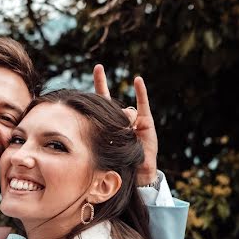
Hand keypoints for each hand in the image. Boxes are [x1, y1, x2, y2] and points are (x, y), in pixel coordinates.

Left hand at [93, 64, 157, 185]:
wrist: (137, 171)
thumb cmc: (118, 162)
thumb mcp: (104, 148)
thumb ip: (101, 135)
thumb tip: (101, 124)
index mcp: (107, 125)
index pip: (98, 104)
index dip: (95, 89)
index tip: (93, 73)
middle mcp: (119, 118)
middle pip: (108, 100)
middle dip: (101, 83)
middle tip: (97, 67)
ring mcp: (133, 119)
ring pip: (124, 111)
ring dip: (124, 121)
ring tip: (125, 134)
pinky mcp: (146, 122)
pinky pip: (143, 105)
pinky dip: (140, 92)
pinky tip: (137, 80)